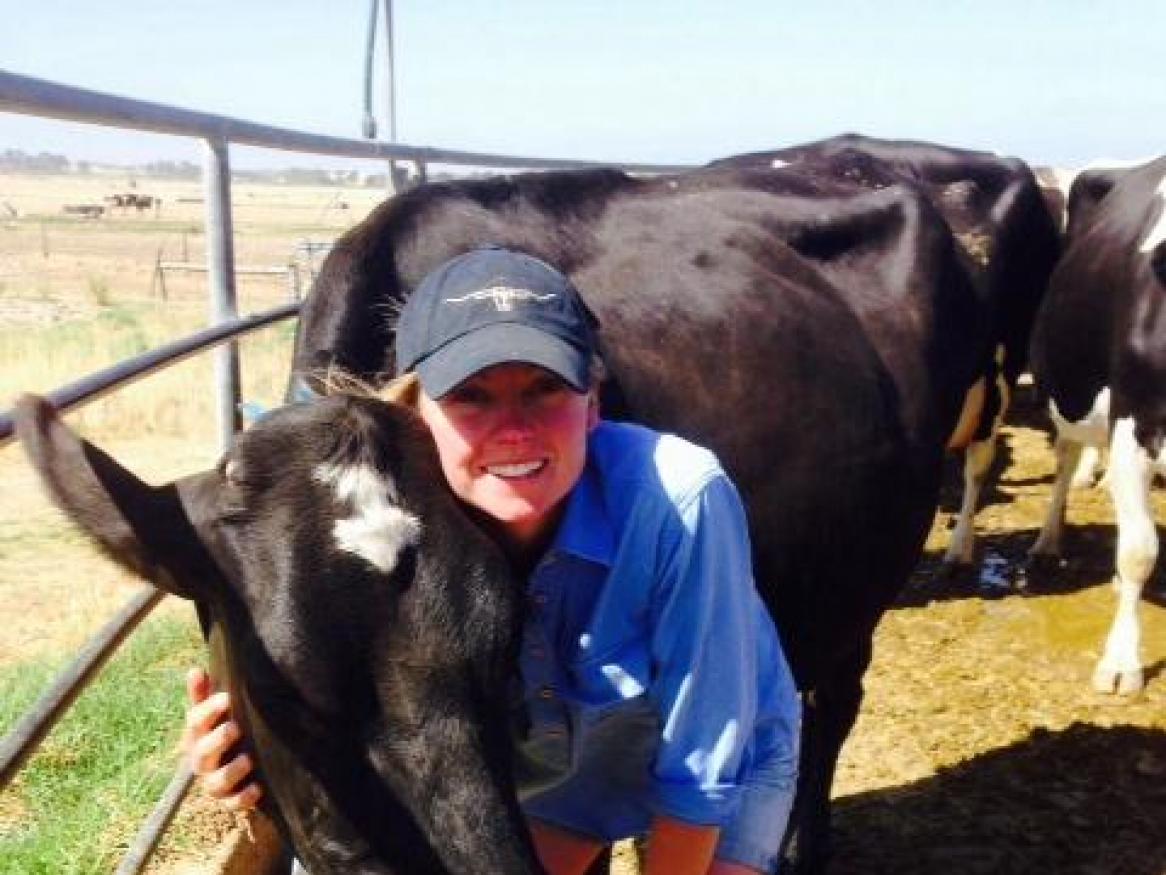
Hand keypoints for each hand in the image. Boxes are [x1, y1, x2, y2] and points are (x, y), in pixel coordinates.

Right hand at [181, 667, 261, 809]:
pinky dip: (244, 798)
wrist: (236, 768)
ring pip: (217, 782)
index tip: (226, 698)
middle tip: (235, 727)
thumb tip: (195, 670)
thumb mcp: (214, 713)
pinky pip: (233, 804)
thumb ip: (204, 694)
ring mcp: (214, 782)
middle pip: (204, 752)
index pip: (195, 722)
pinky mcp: (229, 800)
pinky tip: (257, 789)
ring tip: (247, 760)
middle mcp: (201, 760)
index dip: (208, 710)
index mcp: (197, 735)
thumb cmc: (222, 731)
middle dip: (218, 740)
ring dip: (231, 771)